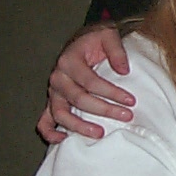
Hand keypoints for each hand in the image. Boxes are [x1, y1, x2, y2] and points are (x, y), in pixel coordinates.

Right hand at [37, 25, 135, 142]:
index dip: (112, 93)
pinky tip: (64, 140)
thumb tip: (124, 70)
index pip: (91, 82)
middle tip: (126, 116)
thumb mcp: (108, 35)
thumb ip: (116, 50)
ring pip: (60, 114)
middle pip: (79, 99)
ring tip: (100, 134)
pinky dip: (50, 133)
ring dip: (79, 126)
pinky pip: (44, 121)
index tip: (131, 101)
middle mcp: (58, 77)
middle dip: (104, 110)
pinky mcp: (52, 102)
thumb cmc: (95, 40)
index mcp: (69, 61)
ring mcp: (53, 92)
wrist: (82, 41)